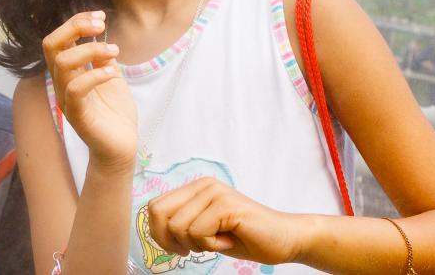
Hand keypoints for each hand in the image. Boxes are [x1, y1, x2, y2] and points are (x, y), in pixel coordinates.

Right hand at [42, 11, 136, 172]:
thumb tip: (100, 37)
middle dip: (75, 28)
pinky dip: (95, 75)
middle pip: (51, 45)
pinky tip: (112, 73)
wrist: (122, 147)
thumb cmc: (115, 113)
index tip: (100, 17)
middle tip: (101, 26)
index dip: (76, 23)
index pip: (58, 40)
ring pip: (63, 64)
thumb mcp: (111, 77)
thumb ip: (102, 58)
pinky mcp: (78, 115)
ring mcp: (67, 99)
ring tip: (114, 52)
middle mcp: (62, 84)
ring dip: (90, 50)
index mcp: (69, 73)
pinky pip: (76, 89)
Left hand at [144, 177, 316, 264]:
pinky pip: (198, 232)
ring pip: (178, 226)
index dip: (158, 233)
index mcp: (195, 188)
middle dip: (169, 240)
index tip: (178, 248)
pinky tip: (228, 240)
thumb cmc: (244, 237)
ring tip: (218, 241)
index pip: (154, 207)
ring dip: (196, 244)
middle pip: (158, 213)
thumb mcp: (204, 230)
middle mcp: (203, 185)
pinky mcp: (226, 205)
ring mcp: (214, 192)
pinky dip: (211, 246)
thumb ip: (181, 223)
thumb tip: (152, 229)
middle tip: (192, 249)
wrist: (282, 240)